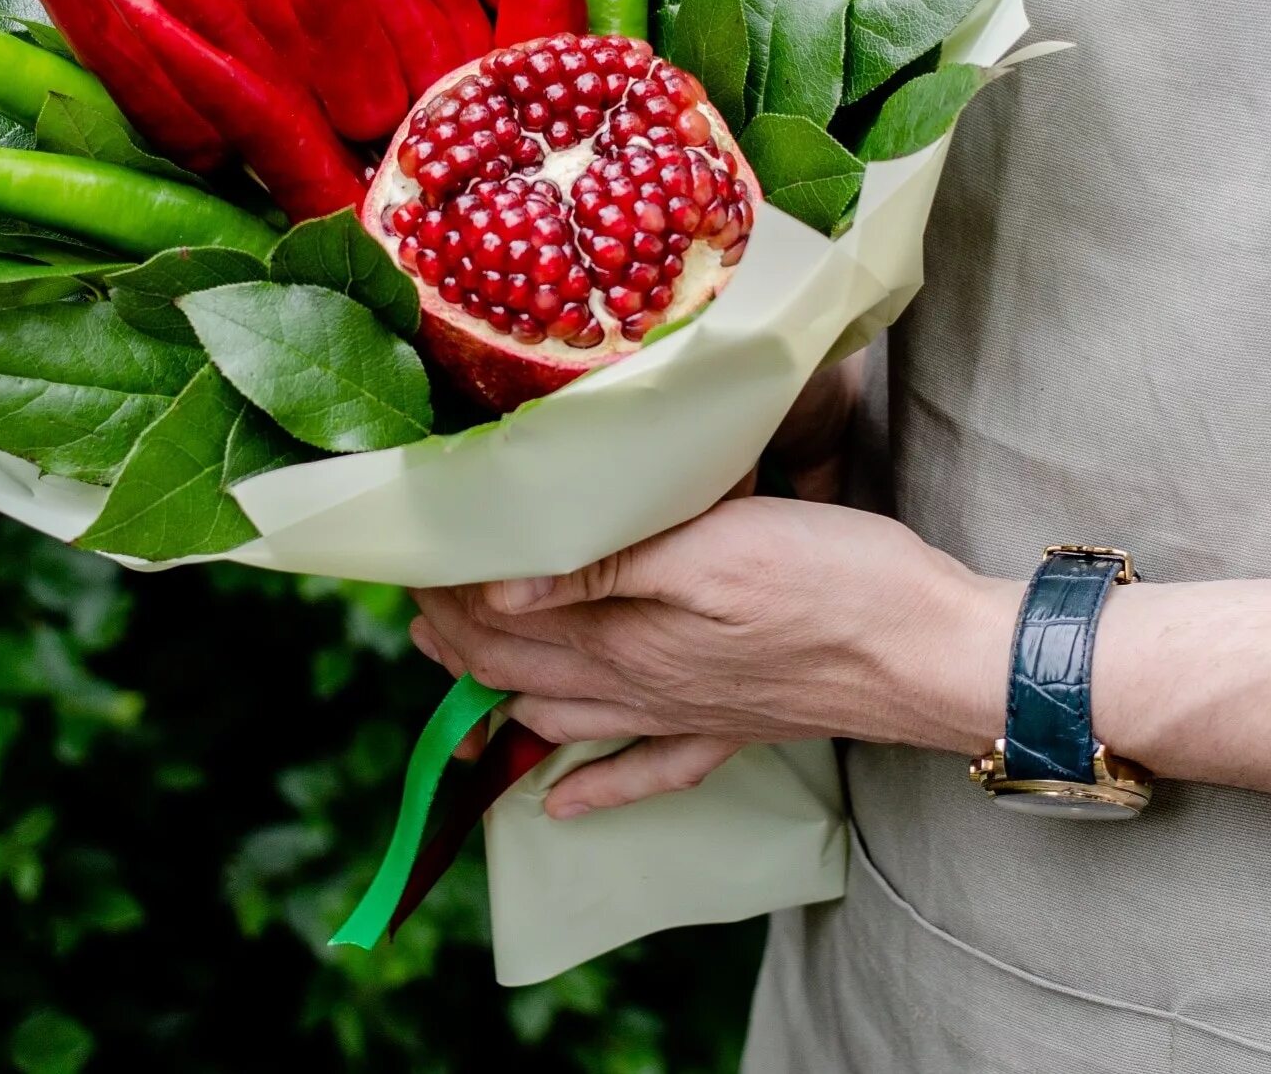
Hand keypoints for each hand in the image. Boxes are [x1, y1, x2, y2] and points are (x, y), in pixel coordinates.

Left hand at [411, 496, 1018, 816]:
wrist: (932, 650)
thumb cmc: (831, 579)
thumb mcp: (709, 546)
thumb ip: (602, 567)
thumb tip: (499, 587)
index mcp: (627, 636)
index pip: (505, 623)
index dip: (452, 595)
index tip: (414, 560)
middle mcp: (642, 686)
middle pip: (521, 670)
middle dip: (458, 639)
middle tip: (413, 607)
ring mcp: (685, 716)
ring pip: (566, 717)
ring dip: (500, 698)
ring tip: (453, 676)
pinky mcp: (732, 728)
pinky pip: (643, 772)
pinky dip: (592, 786)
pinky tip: (558, 801)